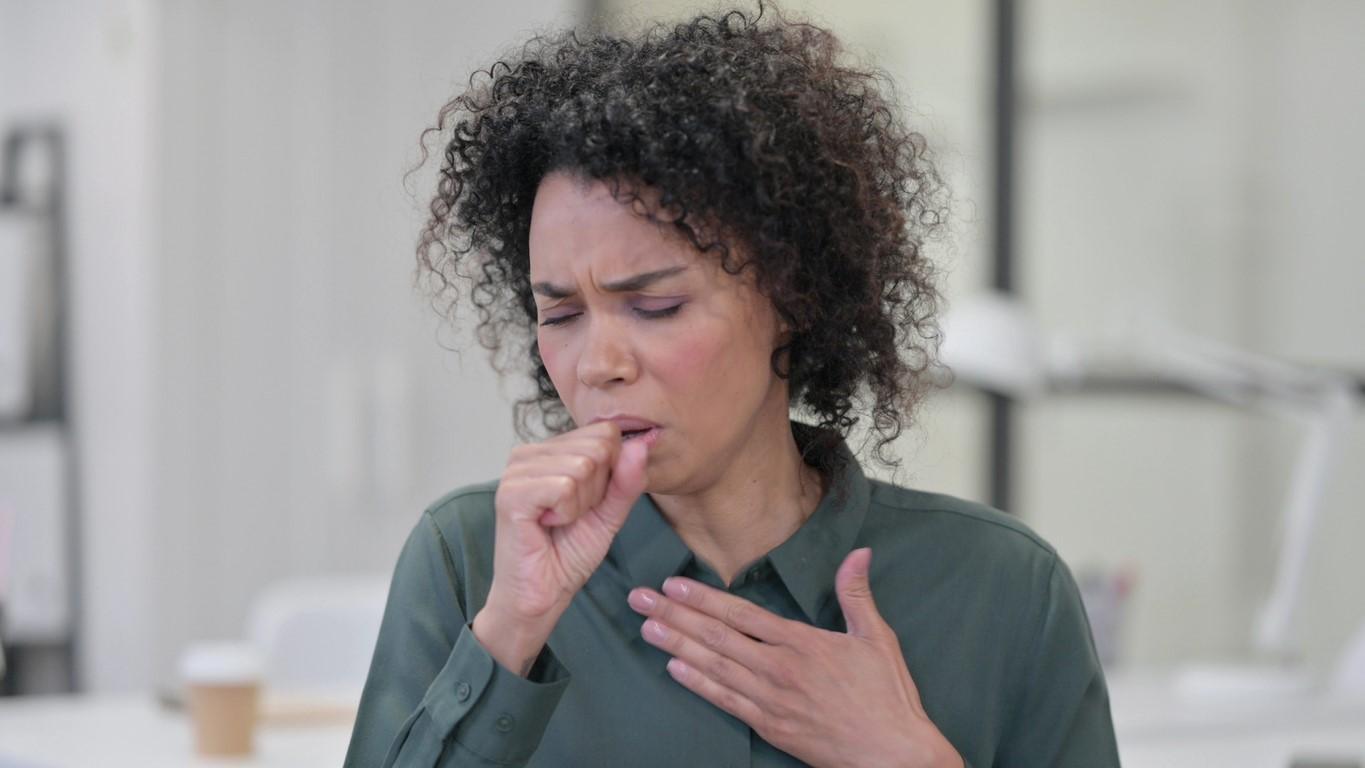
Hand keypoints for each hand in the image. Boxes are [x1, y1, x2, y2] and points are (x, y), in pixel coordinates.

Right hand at [488, 421, 648, 626]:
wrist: (543, 593)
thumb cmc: (568, 552)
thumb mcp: (610, 512)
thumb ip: (627, 479)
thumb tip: (641, 444)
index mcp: (551, 449)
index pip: (606, 433)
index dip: (611, 473)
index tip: (587, 502)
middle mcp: (529, 452)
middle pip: (598, 447)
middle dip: (597, 490)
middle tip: (571, 516)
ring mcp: (517, 470)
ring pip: (583, 466)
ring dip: (581, 505)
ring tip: (558, 521)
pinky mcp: (511, 492)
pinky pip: (565, 486)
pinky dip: (567, 513)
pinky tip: (546, 524)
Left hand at [626, 548, 962, 767]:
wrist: (892, 755)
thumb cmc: (887, 696)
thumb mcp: (877, 638)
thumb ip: (857, 594)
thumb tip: (859, 552)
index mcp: (802, 643)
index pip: (742, 614)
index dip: (704, 598)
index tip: (674, 584)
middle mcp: (779, 669)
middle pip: (717, 637)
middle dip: (676, 616)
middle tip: (641, 600)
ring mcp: (771, 699)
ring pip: (714, 667)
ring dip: (677, 646)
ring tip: (647, 628)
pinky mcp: (770, 726)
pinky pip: (726, 702)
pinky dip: (698, 685)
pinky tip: (674, 669)